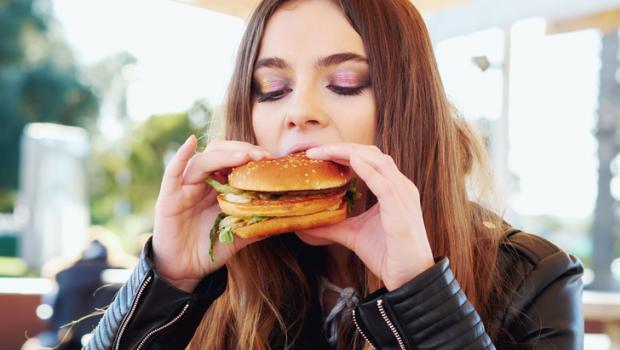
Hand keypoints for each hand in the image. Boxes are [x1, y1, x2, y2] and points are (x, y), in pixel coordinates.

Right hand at [152, 136, 272, 291]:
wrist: (185, 269)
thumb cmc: (210, 248)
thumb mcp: (239, 234)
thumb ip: (257, 223)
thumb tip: (288, 218)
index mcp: (219, 185)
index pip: (235, 159)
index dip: (252, 155)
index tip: (271, 159)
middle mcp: (202, 181)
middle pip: (220, 152)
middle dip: (242, 151)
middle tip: (262, 156)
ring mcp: (184, 187)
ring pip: (202, 161)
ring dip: (224, 155)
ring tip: (244, 156)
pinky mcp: (168, 197)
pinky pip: (173, 172)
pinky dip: (180, 156)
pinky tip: (190, 142)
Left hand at [299, 143, 434, 290]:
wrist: (409, 279)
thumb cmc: (387, 254)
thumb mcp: (353, 234)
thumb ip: (333, 225)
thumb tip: (307, 224)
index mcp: (392, 188)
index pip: (368, 159)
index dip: (343, 152)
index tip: (318, 153)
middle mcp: (400, 187)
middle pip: (372, 154)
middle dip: (343, 148)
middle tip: (315, 150)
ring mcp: (403, 197)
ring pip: (378, 162)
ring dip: (350, 153)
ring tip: (326, 151)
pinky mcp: (401, 212)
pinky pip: (385, 185)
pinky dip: (368, 171)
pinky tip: (352, 162)